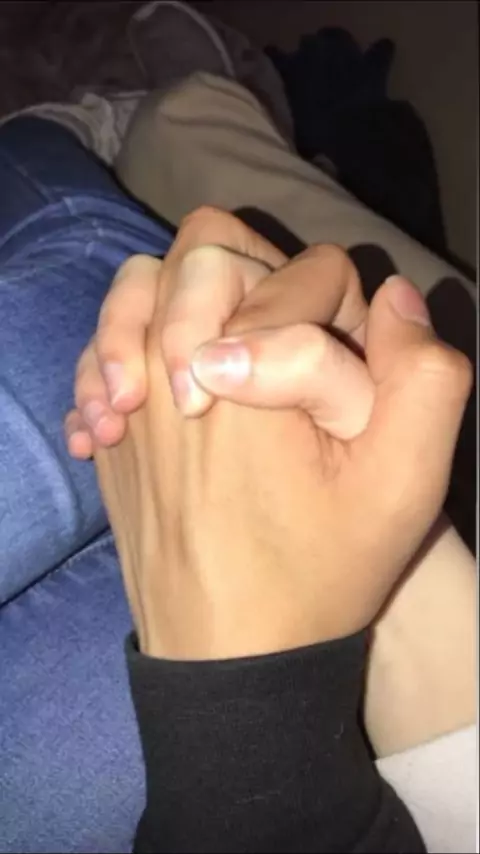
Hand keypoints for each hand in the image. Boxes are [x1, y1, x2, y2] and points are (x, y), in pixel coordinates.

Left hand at [78, 212, 470, 660]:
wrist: (226, 654)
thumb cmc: (317, 573)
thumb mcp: (402, 487)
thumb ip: (422, 378)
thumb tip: (393, 297)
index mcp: (244, 371)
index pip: (311, 272)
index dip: (347, 316)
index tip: (343, 383)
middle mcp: (167, 367)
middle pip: (211, 250)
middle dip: (262, 286)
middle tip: (280, 356)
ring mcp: (124, 394)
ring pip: (145, 283)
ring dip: (186, 303)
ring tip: (217, 365)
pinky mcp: (105, 426)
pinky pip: (103, 342)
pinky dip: (131, 344)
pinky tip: (164, 397)